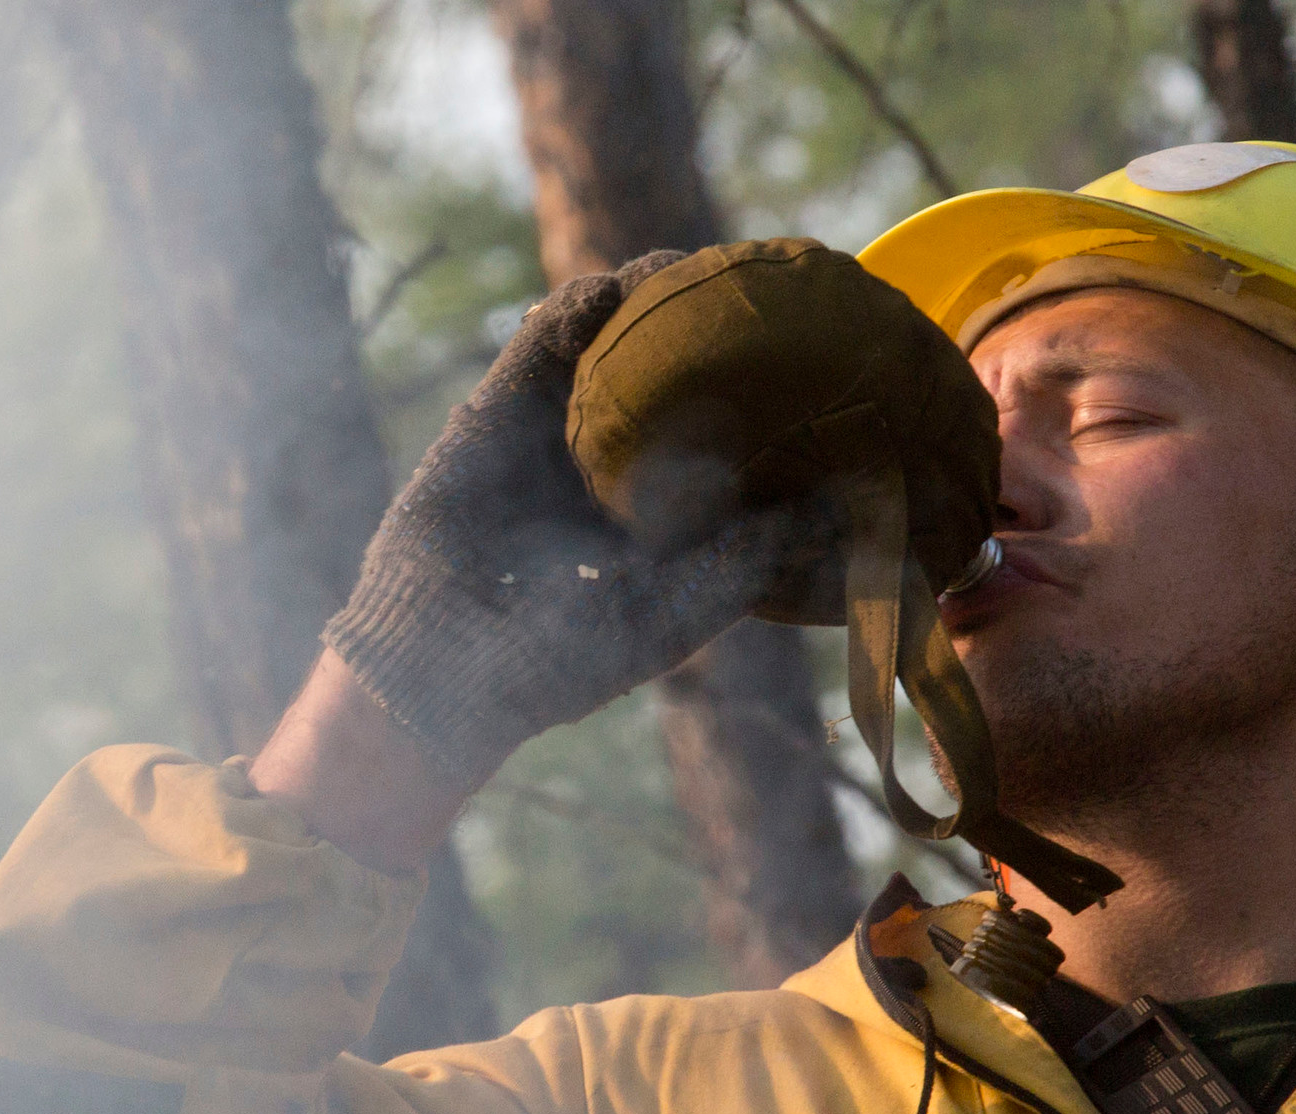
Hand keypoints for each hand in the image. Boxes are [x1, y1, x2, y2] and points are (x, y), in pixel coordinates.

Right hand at [321, 252, 816, 788]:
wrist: (452, 660)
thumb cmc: (570, 655)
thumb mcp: (684, 609)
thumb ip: (754, 558)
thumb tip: (843, 510)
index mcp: (660, 505)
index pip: (725, 422)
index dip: (764, 380)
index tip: (813, 341)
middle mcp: (613, 460)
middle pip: (672, 367)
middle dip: (711, 322)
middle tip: (758, 285)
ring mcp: (554, 428)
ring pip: (610, 340)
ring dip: (647, 297)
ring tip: (689, 269)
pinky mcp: (498, 407)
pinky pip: (540, 341)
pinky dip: (576, 307)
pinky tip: (610, 289)